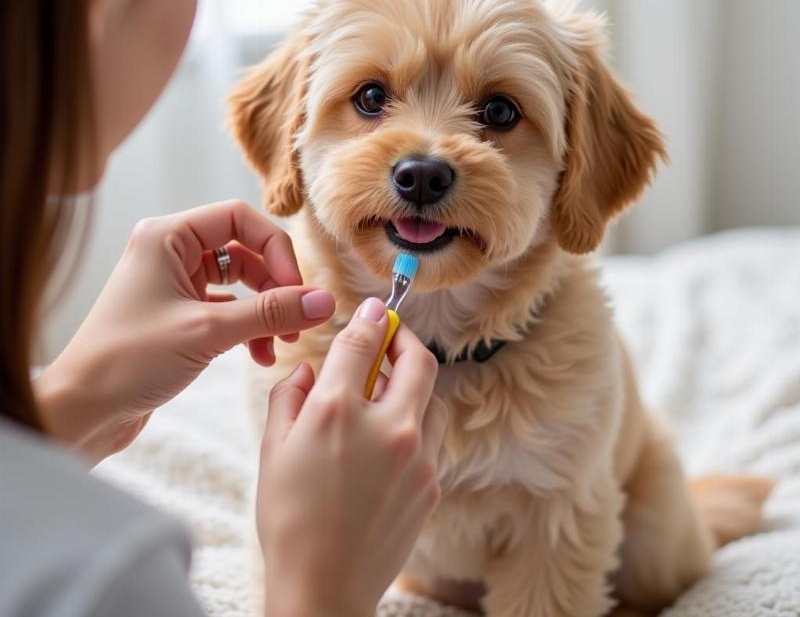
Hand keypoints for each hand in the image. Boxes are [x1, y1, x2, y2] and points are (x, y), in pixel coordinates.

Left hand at [36, 200, 334, 460]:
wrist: (81, 412)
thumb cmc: (127, 362)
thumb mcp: (208, 332)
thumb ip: (271, 312)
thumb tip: (324, 300)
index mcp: (167, 237)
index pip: (239, 218)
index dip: (275, 249)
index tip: (297, 288)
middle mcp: (169, 252)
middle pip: (244, 251)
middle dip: (275, 286)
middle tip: (297, 320)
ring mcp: (174, 283)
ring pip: (240, 283)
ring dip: (265, 312)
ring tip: (281, 344)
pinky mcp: (178, 314)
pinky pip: (227, 308)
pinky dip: (248, 328)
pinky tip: (259, 354)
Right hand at [257, 298, 447, 616]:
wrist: (323, 588)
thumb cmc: (288, 519)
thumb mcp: (272, 449)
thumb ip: (289, 398)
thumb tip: (307, 372)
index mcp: (339, 411)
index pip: (362, 342)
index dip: (369, 317)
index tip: (372, 308)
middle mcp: (386, 426)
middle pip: (418, 361)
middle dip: (406, 339)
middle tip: (392, 337)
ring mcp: (416, 456)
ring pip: (432, 400)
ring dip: (414, 386)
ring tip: (388, 392)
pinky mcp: (431, 483)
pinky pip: (430, 439)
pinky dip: (413, 427)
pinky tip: (387, 443)